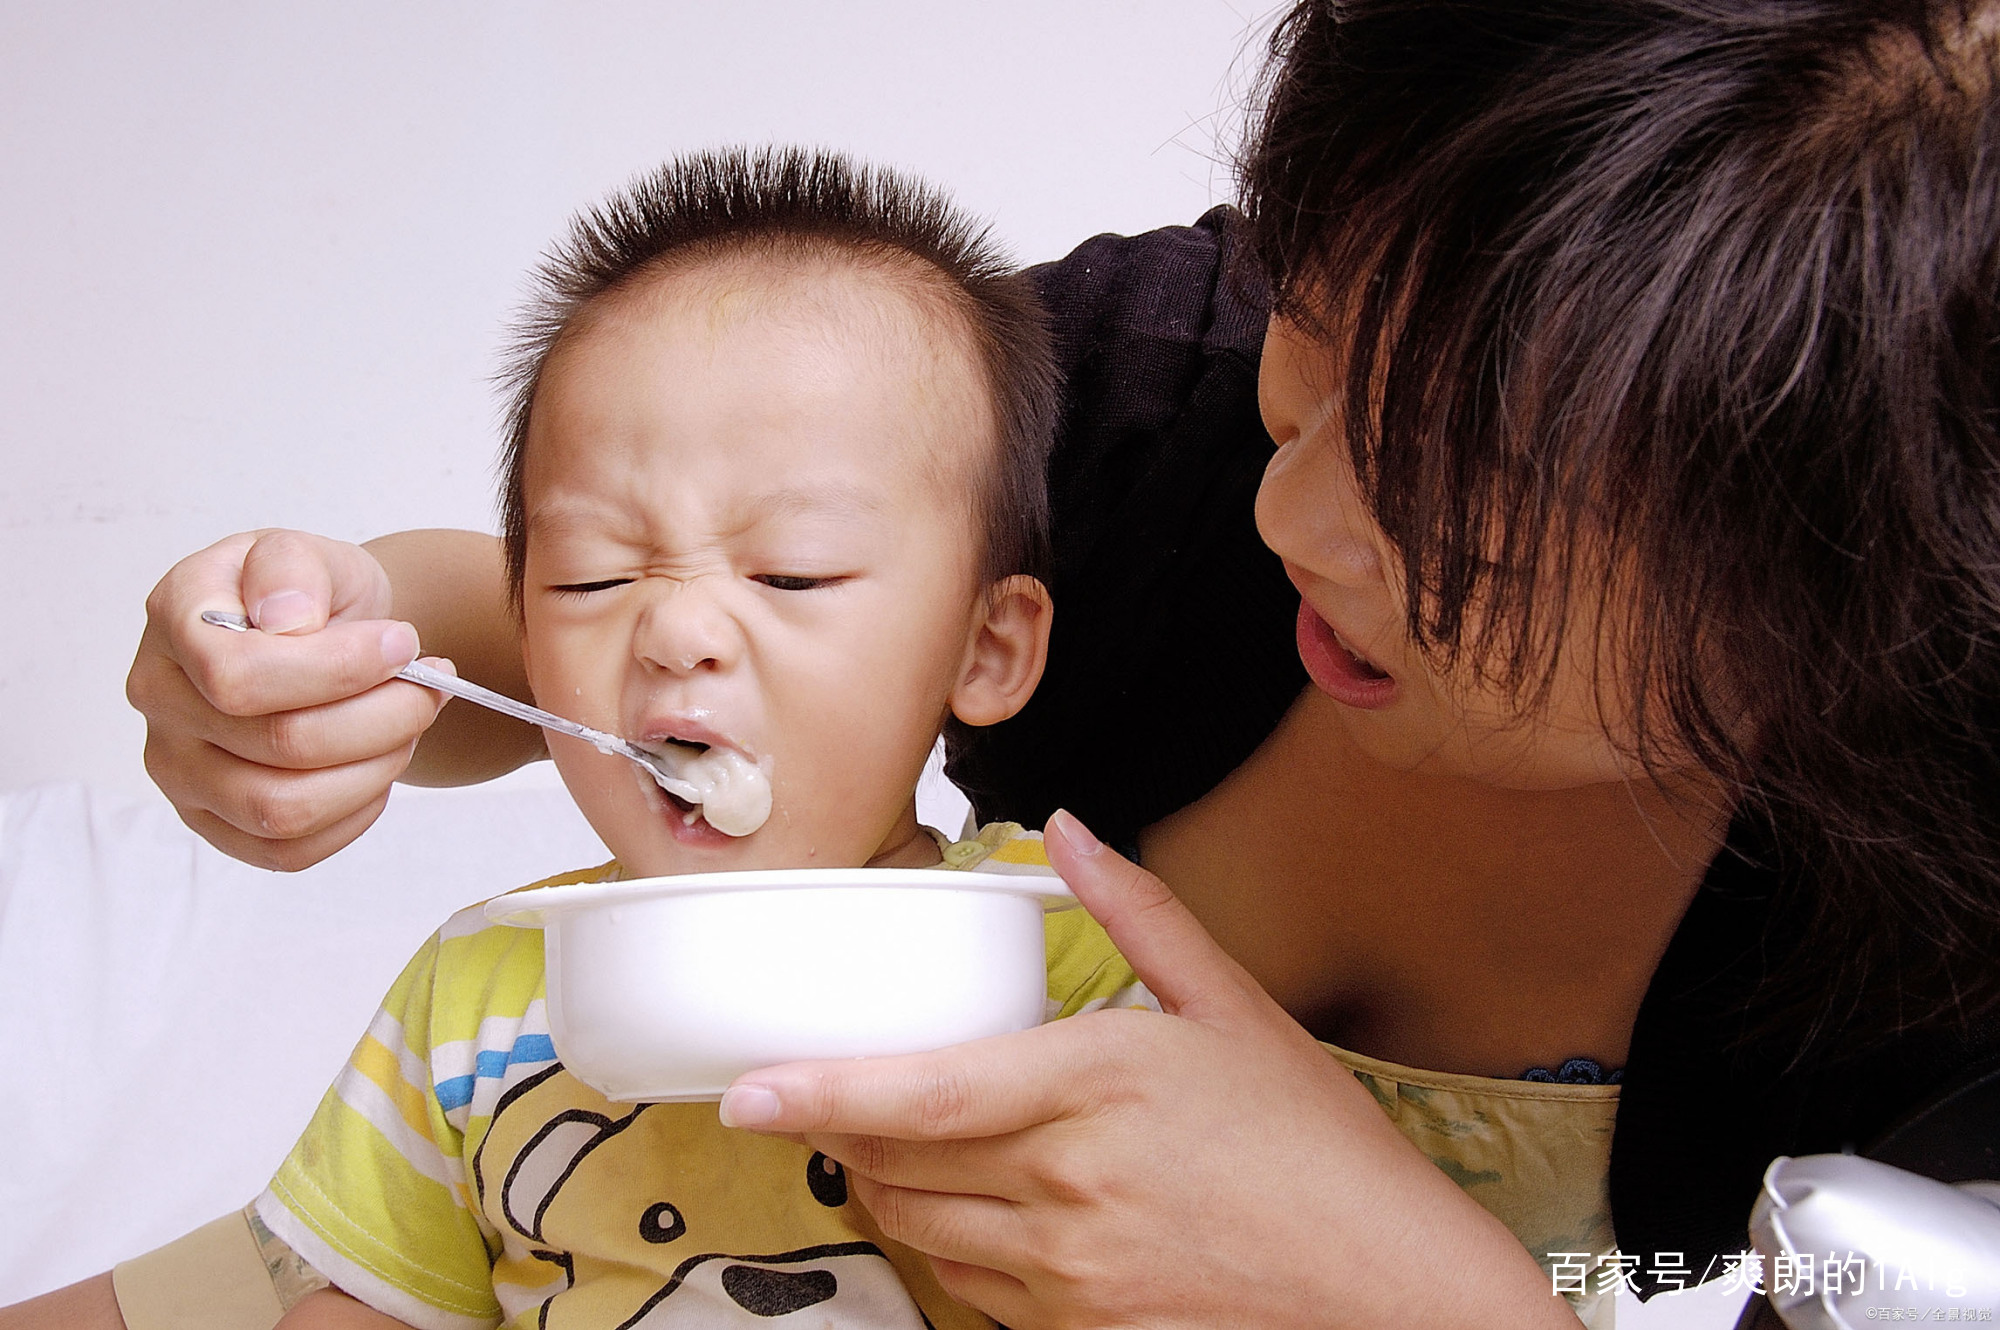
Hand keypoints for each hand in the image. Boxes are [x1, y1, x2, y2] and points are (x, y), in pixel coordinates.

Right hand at [125, 529, 447, 870]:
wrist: (324, 633)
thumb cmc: (312, 594)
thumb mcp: (309, 550)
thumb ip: (294, 567)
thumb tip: (287, 618)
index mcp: (176, 620)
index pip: (239, 676)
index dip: (340, 669)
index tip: (403, 643)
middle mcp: (162, 701)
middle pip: (281, 745)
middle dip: (384, 716)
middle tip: (430, 685)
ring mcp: (180, 771)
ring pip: (286, 809)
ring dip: (377, 767)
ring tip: (409, 723)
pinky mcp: (215, 823)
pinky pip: (288, 850)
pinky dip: (355, 813)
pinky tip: (377, 764)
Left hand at [720, 811, 1577, 1328]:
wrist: (1389, 1285)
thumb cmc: (1316, 1148)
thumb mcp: (1232, 1007)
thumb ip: (1138, 911)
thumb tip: (1067, 831)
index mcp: (1094, 1086)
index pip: (917, 1097)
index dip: (816, 1094)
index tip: (747, 1088)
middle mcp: (1067, 1184)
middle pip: (896, 1167)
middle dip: (842, 1133)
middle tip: (825, 1097)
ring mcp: (1070, 1271)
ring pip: (922, 1232)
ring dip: (886, 1189)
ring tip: (889, 1146)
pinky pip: (973, 1290)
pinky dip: (949, 1246)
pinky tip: (975, 1210)